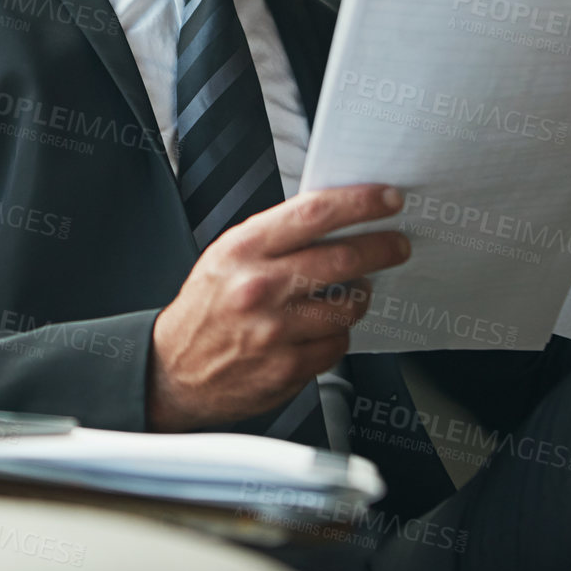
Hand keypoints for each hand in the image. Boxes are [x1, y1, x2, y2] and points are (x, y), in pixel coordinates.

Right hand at [146, 184, 410, 432]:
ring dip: (358, 296)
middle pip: (343, 259)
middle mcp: (259, 288)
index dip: (359, 203)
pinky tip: (318, 329)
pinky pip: (337, 343)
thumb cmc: (205, 310)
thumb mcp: (226, 257)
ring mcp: (275, 331)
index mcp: (242, 250)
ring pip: (348, 305)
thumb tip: (336, 219)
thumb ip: (275, 238)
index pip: (313, 214)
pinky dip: (336, 333)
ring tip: (348, 293)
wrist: (173, 372)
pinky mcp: (288, 368)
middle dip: (382, 248)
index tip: (387, 199)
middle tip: (397, 245)